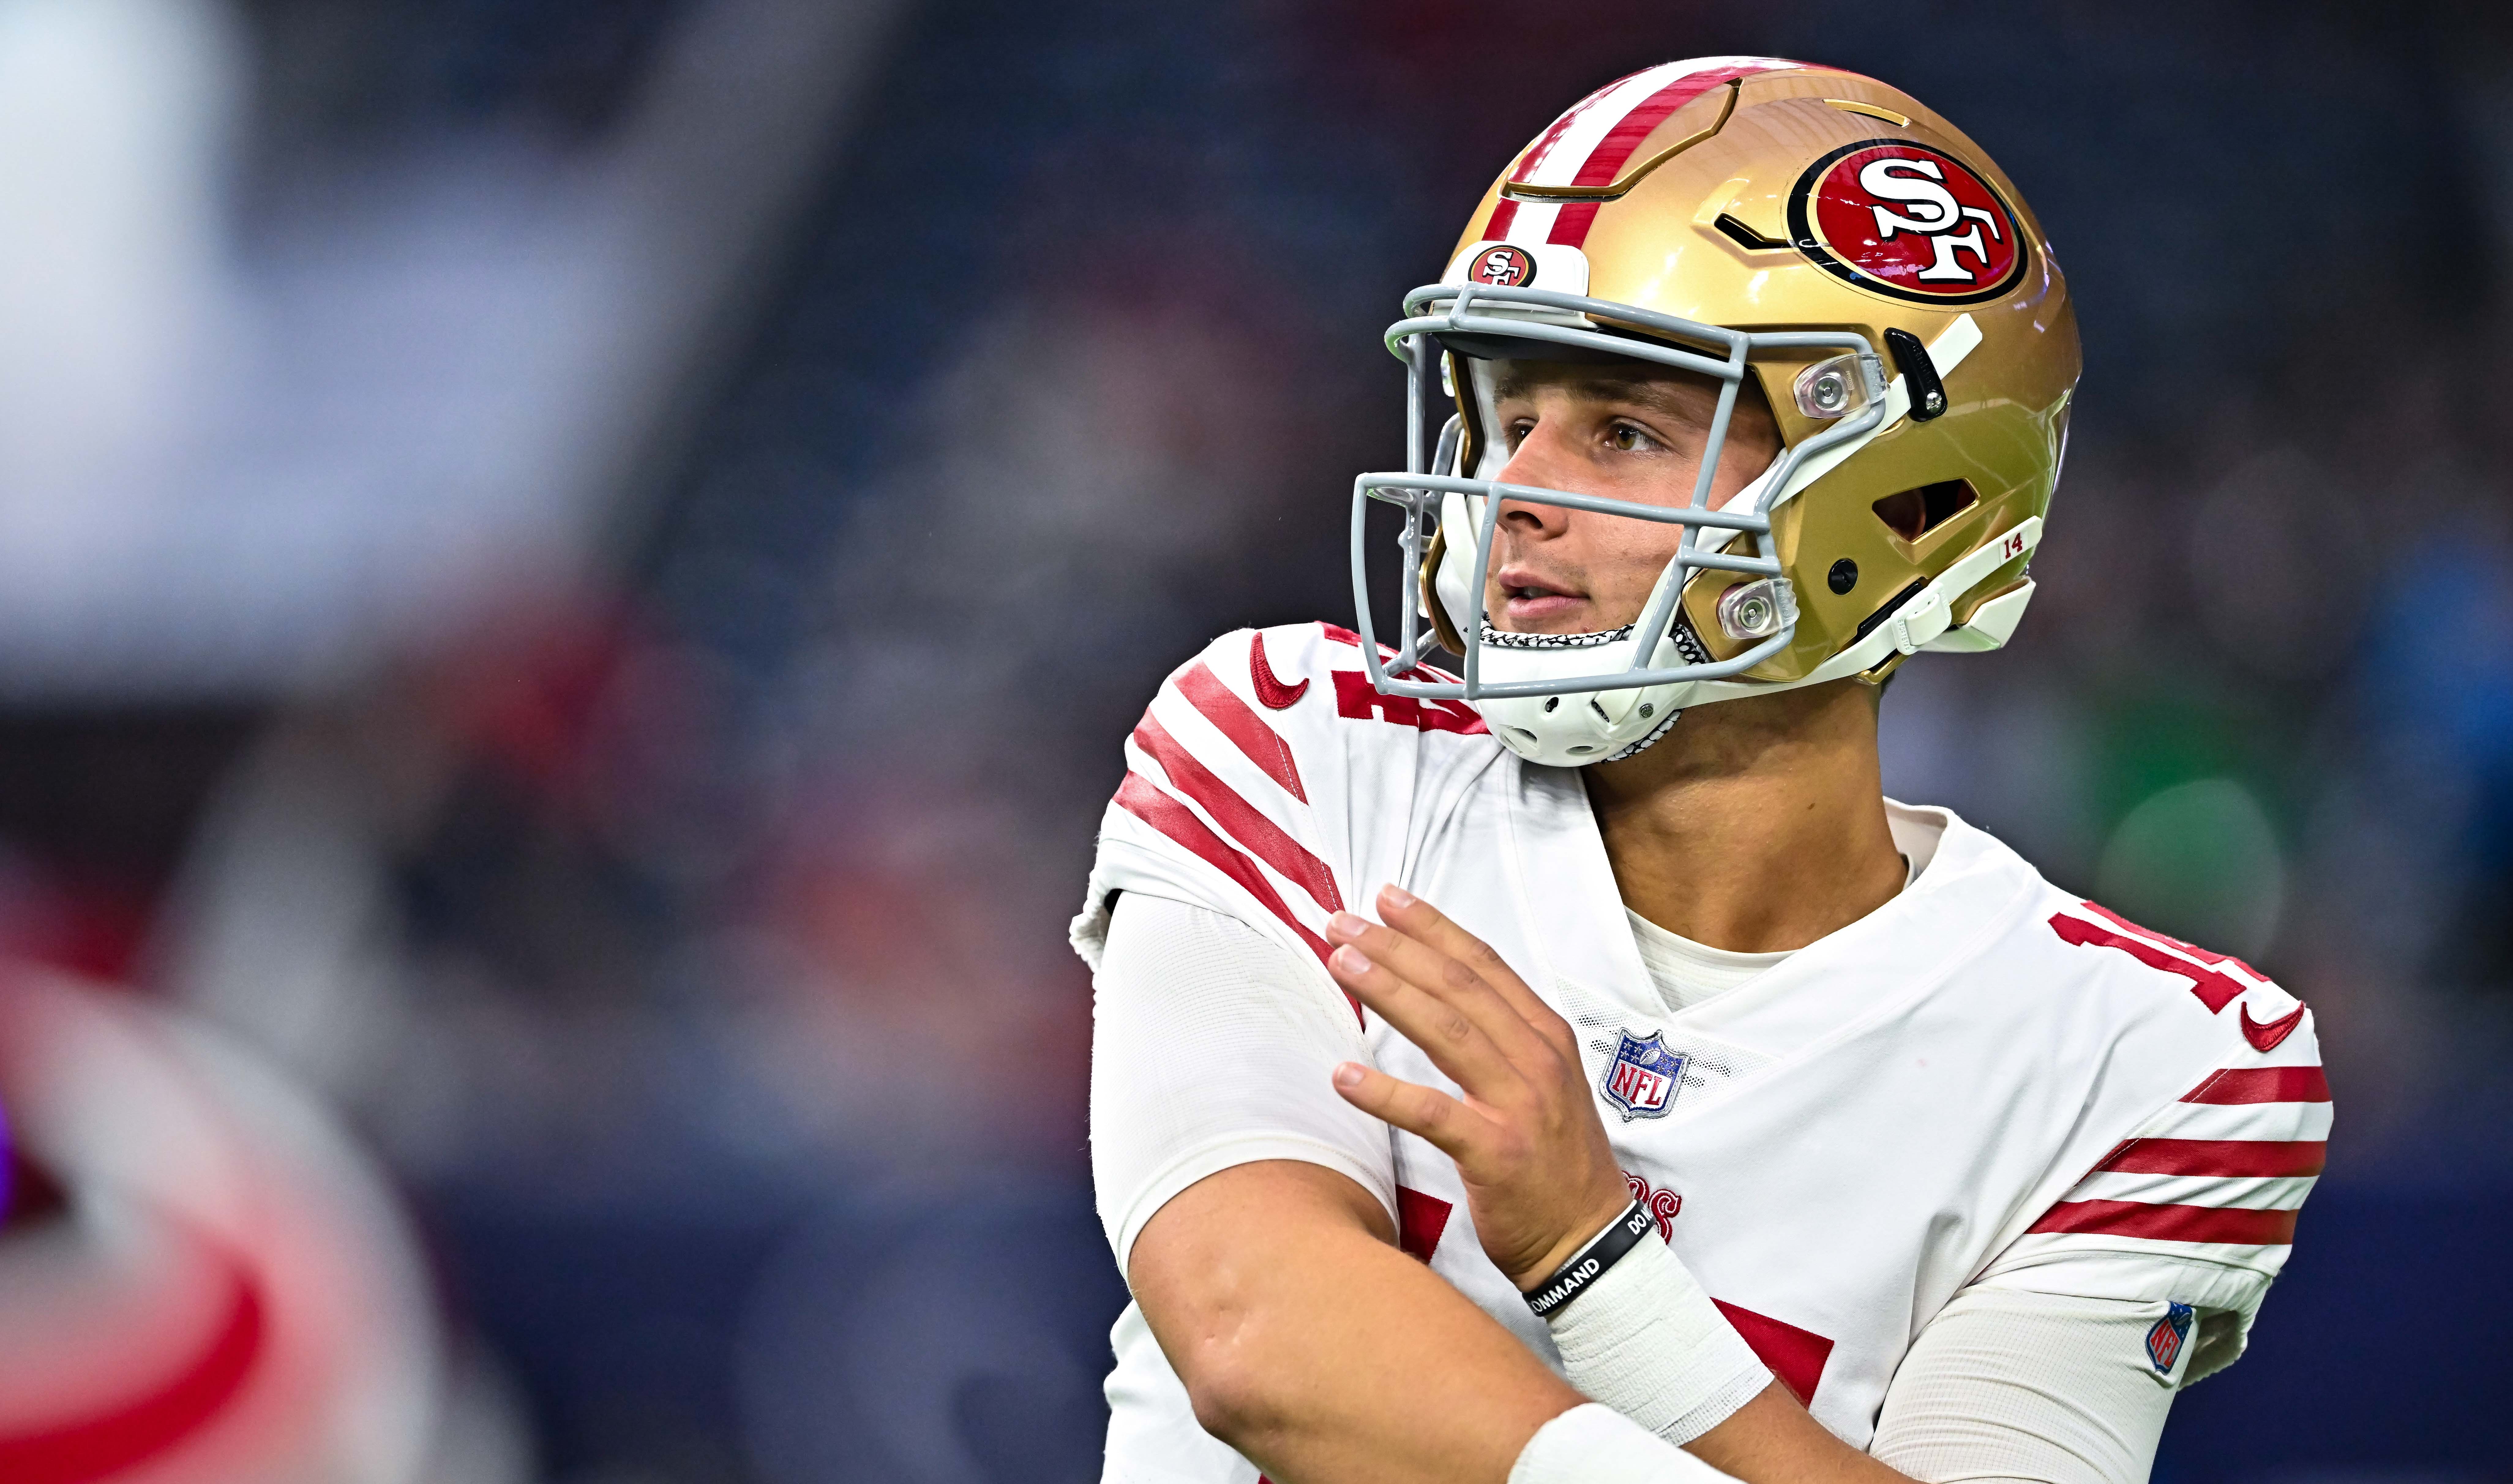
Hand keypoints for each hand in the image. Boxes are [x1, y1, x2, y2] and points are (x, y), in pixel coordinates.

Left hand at [1325, 884, 1632, 1291]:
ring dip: (1389, 992)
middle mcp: (1537, 1060)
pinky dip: (1385, 1093)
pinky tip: (1343, 1078)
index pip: (1483, 965)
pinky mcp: (1499, 1153)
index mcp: (1546, 1037)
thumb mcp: (1541, 1082)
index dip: (1433, 927)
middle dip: (1397, 947)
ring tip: (1341, 965)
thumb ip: (1497, 1038)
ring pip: (1446, 1032)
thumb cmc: (1553, 1161)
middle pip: (1459, 987)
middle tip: (1342, 924)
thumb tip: (1435, 994)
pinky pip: (1433, 1114)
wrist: (1589, 1240)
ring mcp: (1521, 1105)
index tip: (1387, 900)